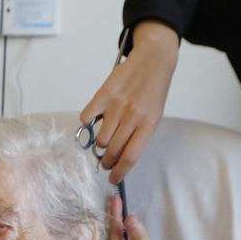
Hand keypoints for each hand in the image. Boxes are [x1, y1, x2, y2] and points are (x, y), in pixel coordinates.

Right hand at [80, 20, 179, 182]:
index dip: (120, 172)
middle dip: (108, 162)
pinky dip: (88, 124)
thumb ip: (138, 136)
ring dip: (100, 144)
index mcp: (148, 124)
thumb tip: (119, 158)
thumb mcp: (154, 117)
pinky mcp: (102, 94)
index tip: (113, 178)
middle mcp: (132, 116)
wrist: (153, 60)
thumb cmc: (153, 92)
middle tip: (107, 162)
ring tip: (104, 139)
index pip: (130, 157)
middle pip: (113, 151)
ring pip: (100, 139)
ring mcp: (115, 105)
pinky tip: (96, 121)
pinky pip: (86, 119)